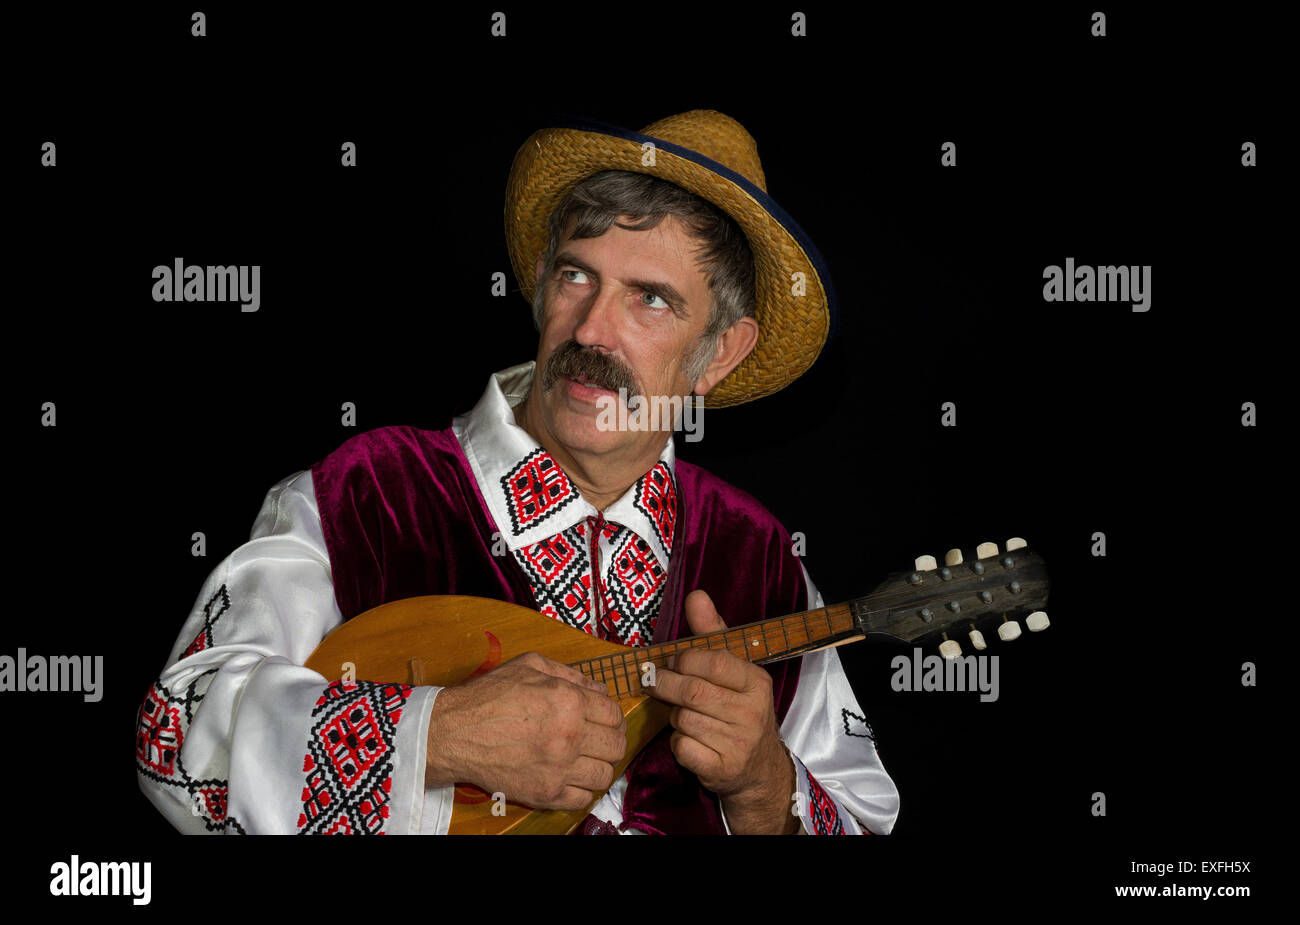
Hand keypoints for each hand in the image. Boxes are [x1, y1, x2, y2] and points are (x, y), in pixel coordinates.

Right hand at [425, 651, 626, 810]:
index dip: (611, 716)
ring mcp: (558, 769)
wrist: (454, 733)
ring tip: (584, 759)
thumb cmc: (488, 696)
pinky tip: (569, 776)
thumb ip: (570, 674)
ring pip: (604, 775)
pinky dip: (581, 789)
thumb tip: (598, 689)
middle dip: (610, 740)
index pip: (614, 714)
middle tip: (598, 739)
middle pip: (616, 746)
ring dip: (598, 765)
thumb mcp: (530, 666)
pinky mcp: (545, 793)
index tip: (603, 719)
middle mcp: (569, 736)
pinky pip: (582, 799)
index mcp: (569, 701)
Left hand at [645, 589, 797, 833]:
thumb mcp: (734, 669)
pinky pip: (682, 747)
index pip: (714, 661)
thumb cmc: (739, 709)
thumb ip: (712, 633)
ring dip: (673, 716)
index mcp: (756, 682)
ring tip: (681, 714)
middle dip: (666, 685)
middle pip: (692, 691)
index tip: (672, 661)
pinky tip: (688, 739)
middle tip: (654, 682)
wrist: (758, 767)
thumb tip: (696, 595)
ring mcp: (739, 742)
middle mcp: (753, 712)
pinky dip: (676, 743)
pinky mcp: (723, 769)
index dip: (685, 659)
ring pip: (684, 719)